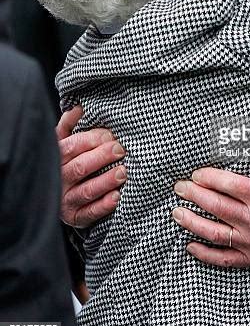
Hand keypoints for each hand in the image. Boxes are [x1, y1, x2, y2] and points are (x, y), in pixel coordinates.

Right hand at [57, 106, 126, 227]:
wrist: (50, 196)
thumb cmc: (66, 161)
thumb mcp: (62, 141)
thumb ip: (69, 124)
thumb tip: (78, 108)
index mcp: (55, 158)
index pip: (72, 147)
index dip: (92, 140)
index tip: (110, 135)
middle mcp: (58, 179)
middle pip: (79, 168)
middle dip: (101, 157)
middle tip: (120, 150)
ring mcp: (65, 200)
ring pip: (86, 191)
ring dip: (106, 181)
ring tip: (123, 172)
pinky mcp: (75, 217)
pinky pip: (90, 213)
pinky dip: (103, 205)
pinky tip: (117, 197)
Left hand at [171, 133, 249, 266]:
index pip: (229, 185)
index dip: (209, 178)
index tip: (196, 173)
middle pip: (217, 207)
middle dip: (193, 196)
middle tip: (179, 188)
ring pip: (215, 234)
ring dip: (192, 223)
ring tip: (177, 213)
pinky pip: (225, 259)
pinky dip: (205, 254)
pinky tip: (191, 245)